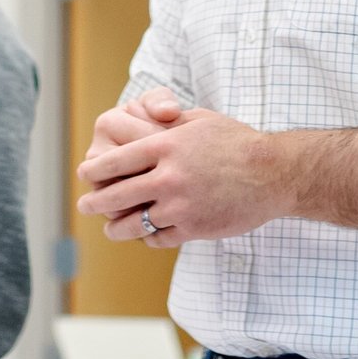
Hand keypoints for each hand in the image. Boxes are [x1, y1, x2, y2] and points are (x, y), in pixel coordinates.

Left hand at [77, 103, 290, 244]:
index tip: (85, 174)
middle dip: (96, 201)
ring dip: (117, 227)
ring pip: (134, 223)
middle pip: (117, 194)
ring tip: (111, 228)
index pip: (117, 160)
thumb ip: (170, 125)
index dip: (96, 169)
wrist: (273, 173)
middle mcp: (167, 177)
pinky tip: (147, 234)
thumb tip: (148, 122)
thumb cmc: (238, 142)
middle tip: (85, 205)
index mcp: (166, 146)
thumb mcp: (201, 121)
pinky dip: (150, 237)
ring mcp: (179, 205)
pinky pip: (160, 237)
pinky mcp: (193, 228)